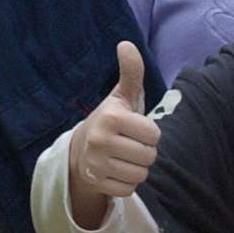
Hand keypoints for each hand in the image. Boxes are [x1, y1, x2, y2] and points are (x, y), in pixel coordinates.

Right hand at [67, 41, 160, 226]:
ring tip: (123, 158)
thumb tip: (127, 43)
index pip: (154, 135)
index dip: (148, 133)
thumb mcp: (121, 97)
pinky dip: (126, 183)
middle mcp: (101, 140)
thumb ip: (131, 73)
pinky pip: (129, 189)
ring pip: (140, 174)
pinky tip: (116, 171)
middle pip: (149, 157)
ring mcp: (97, 164)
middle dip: (144, 152)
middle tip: (129, 145)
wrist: (79, 150)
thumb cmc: (110, 121)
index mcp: (111, 117)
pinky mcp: (97, 183)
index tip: (134, 129)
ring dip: (136, 168)